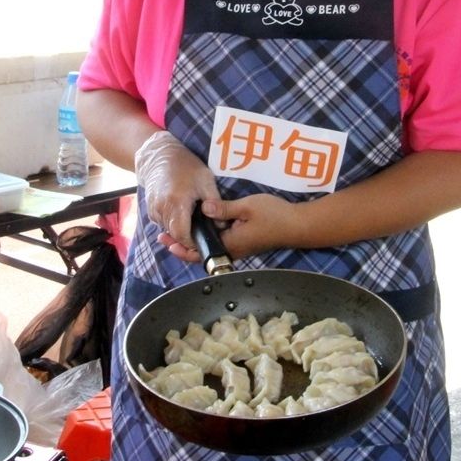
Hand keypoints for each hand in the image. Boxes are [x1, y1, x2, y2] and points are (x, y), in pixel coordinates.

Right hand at [134, 131, 219, 254]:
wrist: (160, 156)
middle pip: (175, 235)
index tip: (203, 240)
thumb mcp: (206, 181)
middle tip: (202, 232)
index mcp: (176, 203)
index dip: (193, 242)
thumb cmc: (186, 166)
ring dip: (180, 230)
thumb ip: (215, 203)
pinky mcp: (150, 210)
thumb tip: (222, 225)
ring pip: (169, 230)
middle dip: (188, 238)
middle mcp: (161, 209)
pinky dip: (173, 223)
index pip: (182, 235)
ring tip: (193, 220)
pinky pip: (163, 223)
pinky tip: (182, 212)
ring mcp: (154, 210)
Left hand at [157, 193, 299, 262]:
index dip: (181, 247)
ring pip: (209, 249)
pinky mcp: (244, 243)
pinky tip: (201, 227)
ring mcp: (239, 248)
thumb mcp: (247, 207)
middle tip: (162, 235)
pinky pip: (219, 244)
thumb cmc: (274, 215)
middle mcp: (232, 251)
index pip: (199, 252)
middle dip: (181, 245)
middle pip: (201, 254)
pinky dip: (206, 238)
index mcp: (230, 244)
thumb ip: (223, 209)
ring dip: (192, 242)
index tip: (166, 240)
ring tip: (176, 231)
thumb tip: (202, 209)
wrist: (298, 225)